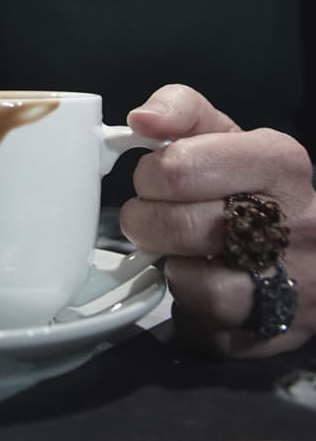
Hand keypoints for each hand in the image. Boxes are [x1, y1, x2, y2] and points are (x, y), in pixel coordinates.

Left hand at [120, 83, 315, 356]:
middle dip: (146, 220)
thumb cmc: (253, 183)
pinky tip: (200, 281)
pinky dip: (191, 305)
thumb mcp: (224, 133)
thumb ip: (181, 110)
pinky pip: (210, 327)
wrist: (309, 245)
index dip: (150, 175)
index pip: (180, 166)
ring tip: (176, 249)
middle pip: (179, 224)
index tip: (153, 178)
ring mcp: (293, 281)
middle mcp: (293, 221)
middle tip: (149, 216)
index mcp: (278, 161)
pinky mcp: (279, 330)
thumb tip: (142, 119)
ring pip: (195, 282)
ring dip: (170, 266)